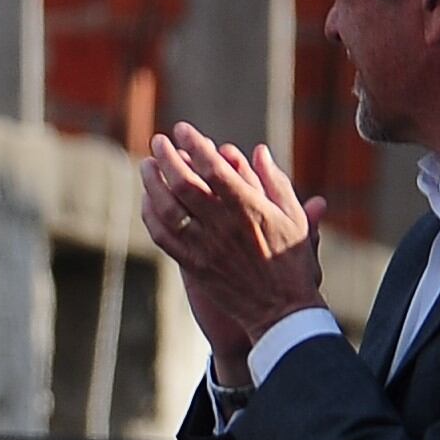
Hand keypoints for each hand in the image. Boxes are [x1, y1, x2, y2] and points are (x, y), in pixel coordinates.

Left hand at [139, 123, 326, 369]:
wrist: (282, 310)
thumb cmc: (293, 261)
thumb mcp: (294, 218)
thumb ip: (274, 183)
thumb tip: (258, 151)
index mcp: (250, 208)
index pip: (214, 168)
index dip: (195, 145)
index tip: (182, 129)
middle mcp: (223, 225)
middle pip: (184, 184)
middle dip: (167, 157)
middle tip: (158, 141)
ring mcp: (204, 247)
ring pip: (167, 209)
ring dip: (152, 184)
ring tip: (146, 165)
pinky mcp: (192, 266)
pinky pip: (162, 237)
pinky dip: (150, 216)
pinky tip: (147, 201)